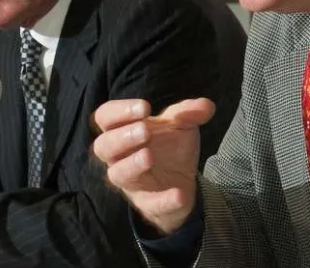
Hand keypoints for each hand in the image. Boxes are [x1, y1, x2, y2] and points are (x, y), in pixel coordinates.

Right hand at [92, 98, 215, 234]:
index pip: (105, 118)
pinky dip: (164, 200)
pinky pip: (150, 205)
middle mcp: (120, 157)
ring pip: (117, 175)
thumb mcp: (181, 127)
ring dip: (131, 165)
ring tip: (148, 156)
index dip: (119, 111)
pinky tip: (178, 194)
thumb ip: (189, 114)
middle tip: (144, 130)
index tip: (145, 107)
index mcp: (123, 132)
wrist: (183, 184)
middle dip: (122, 138)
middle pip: (103, 147)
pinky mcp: (148, 205)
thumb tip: (207, 105)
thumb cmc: (170, 149)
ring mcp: (131, 183)